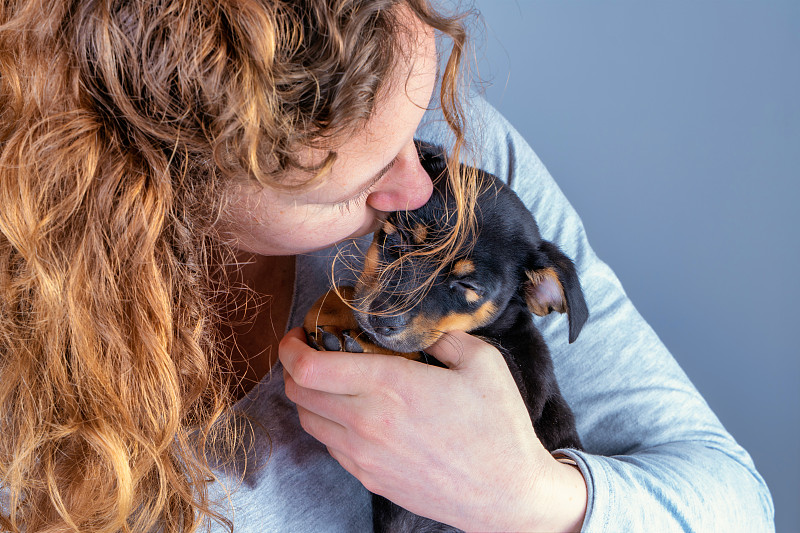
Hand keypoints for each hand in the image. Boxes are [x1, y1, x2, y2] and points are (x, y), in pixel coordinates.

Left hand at [279, 327, 585, 531]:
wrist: (508, 494)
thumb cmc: (498, 426)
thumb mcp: (481, 362)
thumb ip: (443, 335)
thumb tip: (418, 326)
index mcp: (389, 387)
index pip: (309, 367)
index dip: (291, 346)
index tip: (299, 334)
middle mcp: (366, 423)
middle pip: (297, 392)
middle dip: (294, 366)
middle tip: (312, 350)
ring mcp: (364, 456)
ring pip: (308, 421)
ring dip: (308, 396)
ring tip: (330, 380)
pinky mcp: (369, 478)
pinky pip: (330, 446)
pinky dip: (328, 423)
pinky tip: (352, 412)